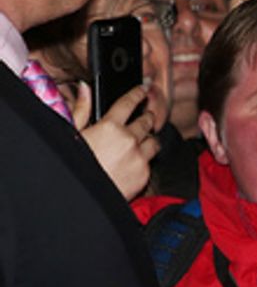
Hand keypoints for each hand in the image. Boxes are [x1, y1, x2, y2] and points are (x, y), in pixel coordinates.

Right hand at [79, 85, 157, 199]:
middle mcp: (129, 140)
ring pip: (154, 142)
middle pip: (146, 122)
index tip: (144, 87)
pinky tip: (133, 163)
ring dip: (149, 139)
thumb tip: (84, 88)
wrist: (81, 198)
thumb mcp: (72, 135)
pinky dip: (144, 160)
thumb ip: (81, 109)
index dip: (138, 93)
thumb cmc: (73, 167)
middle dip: (146, 117)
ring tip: (142, 141)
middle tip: (145, 115)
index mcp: (109, 127)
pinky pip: (151, 162)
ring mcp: (139, 157)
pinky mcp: (145, 174)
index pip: (128, 102)